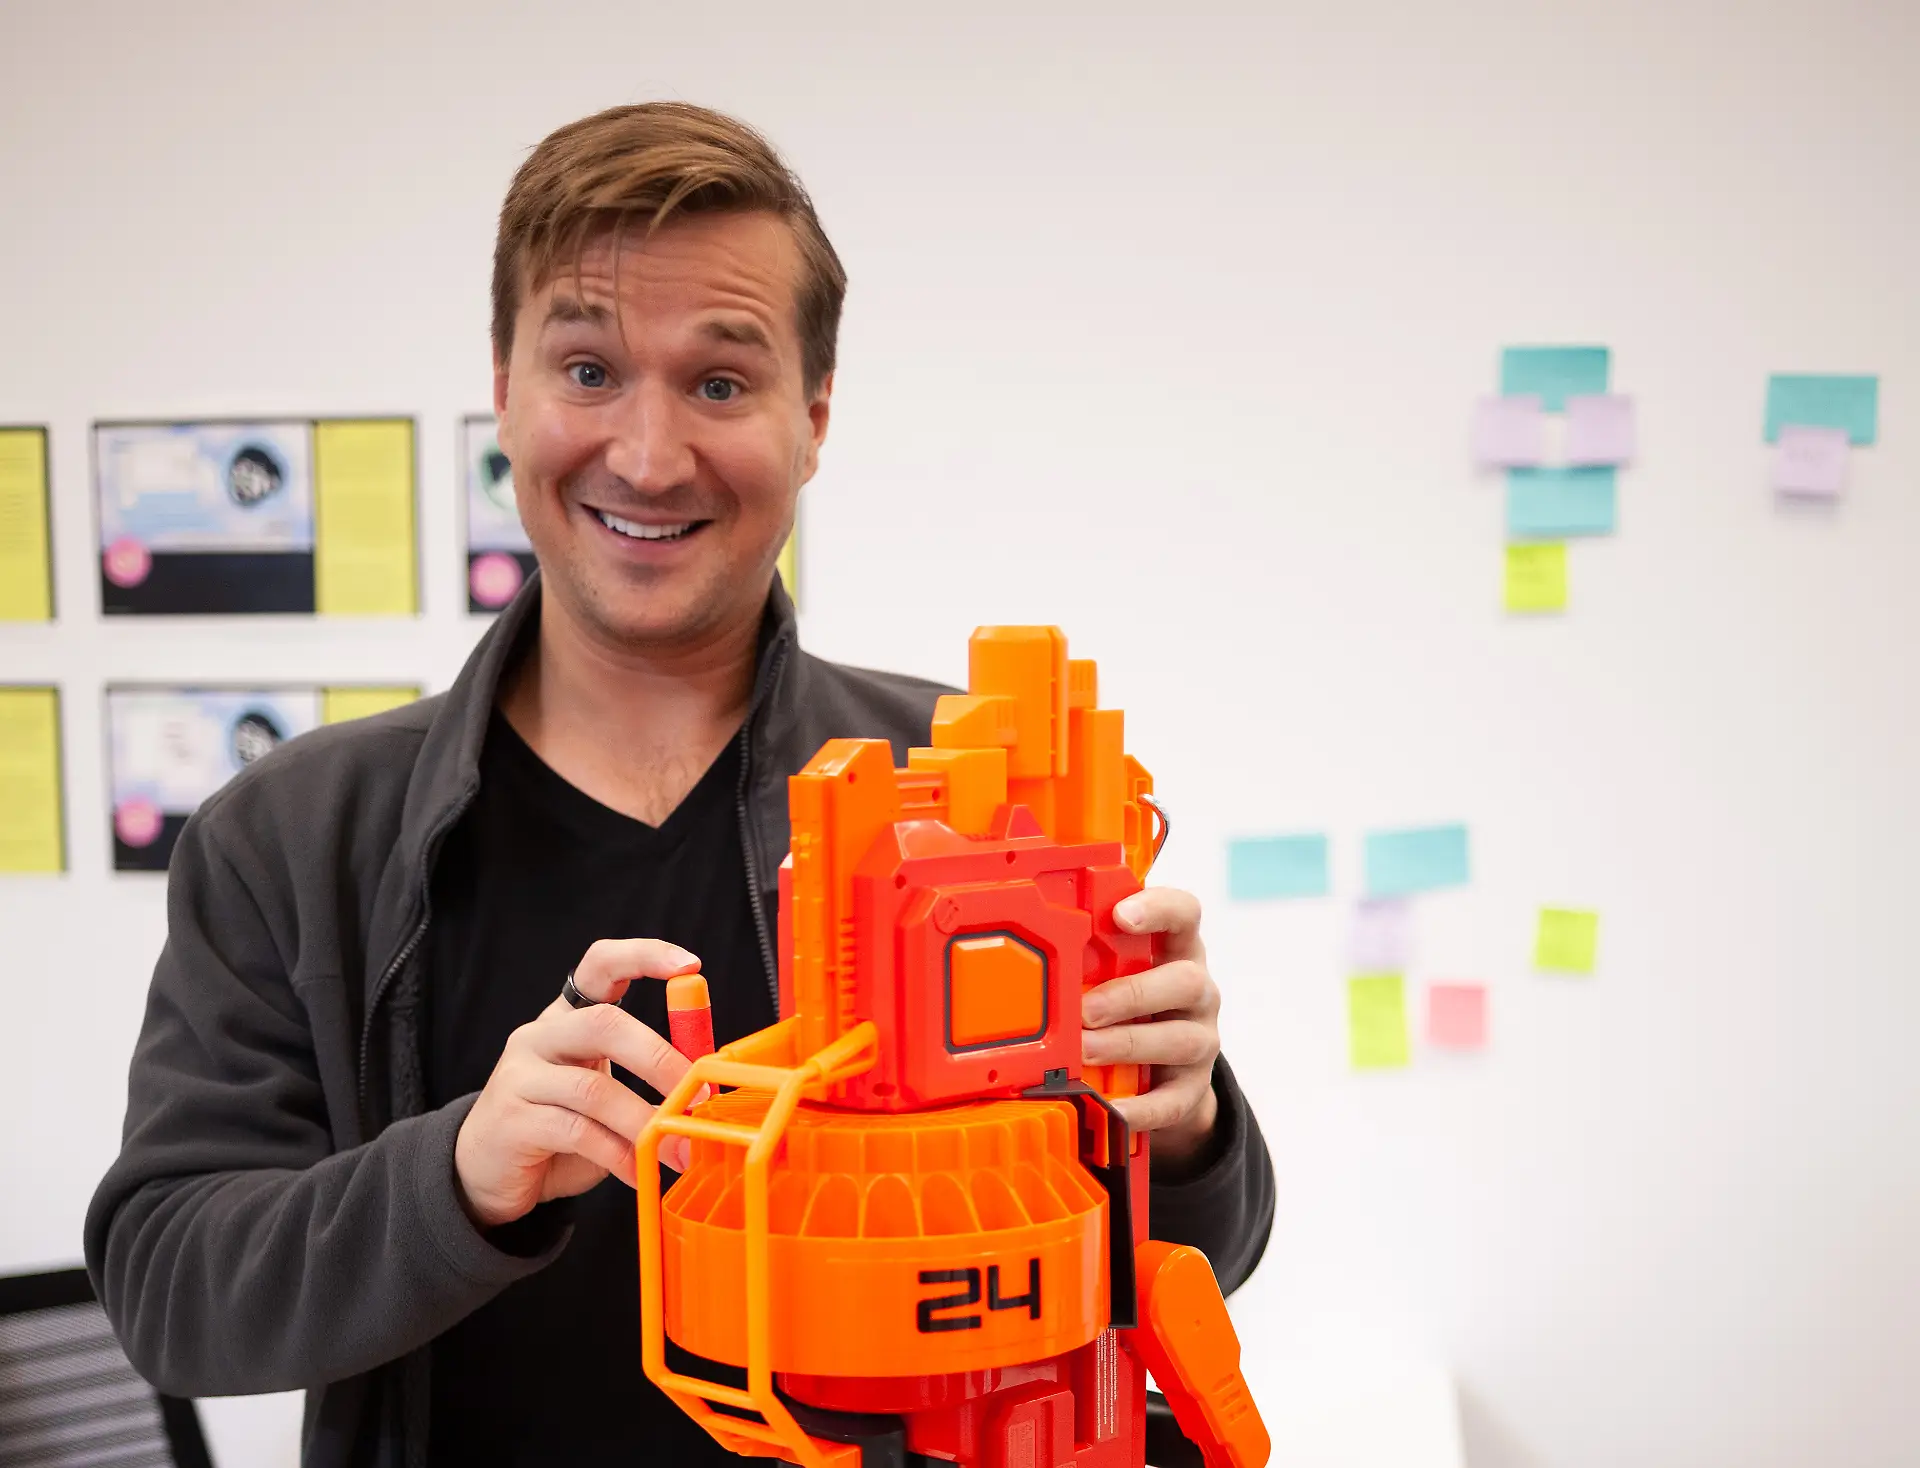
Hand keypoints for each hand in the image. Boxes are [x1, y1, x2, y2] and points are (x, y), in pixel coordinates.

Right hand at [453, 938, 700, 1230]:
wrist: (484, 1171)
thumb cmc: (557, 1128)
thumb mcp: (604, 1093)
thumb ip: (643, 1079)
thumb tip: (705, 1086)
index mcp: (567, 1017)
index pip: (601, 963)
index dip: (645, 955)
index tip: (690, 965)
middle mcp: (540, 1036)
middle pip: (604, 1024)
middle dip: (659, 1058)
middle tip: (699, 1093)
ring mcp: (520, 1076)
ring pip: (592, 1088)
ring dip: (643, 1120)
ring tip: (675, 1147)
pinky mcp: (511, 1121)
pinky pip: (575, 1132)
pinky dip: (617, 1155)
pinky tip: (638, 1172)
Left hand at [1080, 887, 1221, 1167]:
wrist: (1170, 1068)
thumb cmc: (1132, 1003)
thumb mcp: (1118, 969)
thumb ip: (1089, 952)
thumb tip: (1026, 942)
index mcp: (1178, 949)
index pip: (1184, 913)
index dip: (1158, 909)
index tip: (1121, 914)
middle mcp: (1197, 992)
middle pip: (1186, 982)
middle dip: (1131, 995)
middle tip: (1085, 1009)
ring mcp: (1201, 1040)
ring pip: (1179, 1040)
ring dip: (1126, 1044)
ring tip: (1084, 1052)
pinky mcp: (1192, 1089)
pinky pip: (1170, 1101)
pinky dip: (1138, 1107)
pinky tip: (1108, 1106)